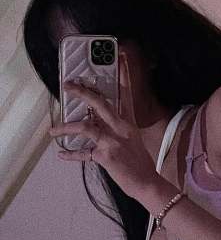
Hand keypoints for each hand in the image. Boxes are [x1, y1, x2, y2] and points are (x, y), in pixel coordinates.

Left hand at [48, 53, 159, 199]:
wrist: (147, 183)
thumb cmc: (140, 164)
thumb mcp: (133, 142)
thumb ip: (116, 131)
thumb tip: (97, 125)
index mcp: (128, 124)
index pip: (126, 95)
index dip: (124, 76)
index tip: (120, 56)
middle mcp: (120, 128)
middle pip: (100, 104)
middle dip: (82, 93)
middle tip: (68, 85)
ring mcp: (112, 141)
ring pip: (85, 127)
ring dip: (66, 127)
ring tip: (53, 130)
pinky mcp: (105, 155)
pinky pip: (83, 153)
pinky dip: (71, 154)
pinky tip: (61, 154)